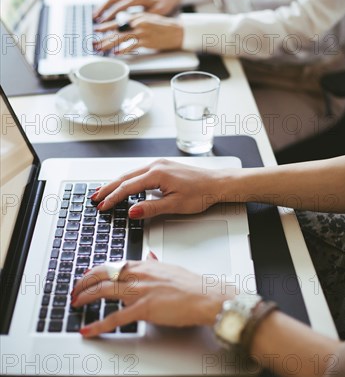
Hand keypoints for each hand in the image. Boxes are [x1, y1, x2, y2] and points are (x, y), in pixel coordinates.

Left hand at [71, 260, 231, 336]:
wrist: (205, 296)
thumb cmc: (191, 284)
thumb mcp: (170, 267)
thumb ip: (155, 262)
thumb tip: (149, 255)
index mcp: (144, 265)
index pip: (111, 265)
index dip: (94, 271)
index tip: (84, 277)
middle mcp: (139, 275)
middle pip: (102, 275)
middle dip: (83, 283)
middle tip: (74, 291)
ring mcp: (140, 291)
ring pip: (104, 291)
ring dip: (85, 297)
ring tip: (74, 303)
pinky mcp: (145, 308)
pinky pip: (116, 318)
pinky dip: (99, 325)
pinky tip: (88, 330)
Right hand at [91, 159, 228, 217]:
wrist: (217, 183)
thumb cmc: (201, 193)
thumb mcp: (175, 205)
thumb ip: (151, 208)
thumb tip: (131, 211)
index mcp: (157, 174)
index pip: (128, 187)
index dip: (113, 198)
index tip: (102, 206)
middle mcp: (156, 166)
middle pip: (125, 177)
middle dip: (108, 188)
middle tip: (94, 198)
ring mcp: (159, 165)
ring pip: (131, 174)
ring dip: (116, 183)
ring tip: (104, 193)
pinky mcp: (163, 167)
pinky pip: (139, 173)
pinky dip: (128, 180)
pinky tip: (124, 186)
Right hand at [93, 0, 181, 22]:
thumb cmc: (164, 3)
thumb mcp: (159, 11)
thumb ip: (146, 16)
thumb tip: (135, 23)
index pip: (121, 6)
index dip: (111, 14)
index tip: (103, 22)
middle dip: (102, 8)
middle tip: (94, 18)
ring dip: (103, 7)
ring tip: (95, 17)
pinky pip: (116, 1)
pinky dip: (108, 8)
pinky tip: (104, 15)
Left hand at [93, 13, 183, 53]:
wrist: (177, 31)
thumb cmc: (163, 27)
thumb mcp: (147, 20)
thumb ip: (135, 22)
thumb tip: (123, 29)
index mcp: (137, 16)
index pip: (117, 21)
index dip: (105, 26)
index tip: (96, 30)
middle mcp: (137, 22)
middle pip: (116, 30)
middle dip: (103, 37)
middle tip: (94, 43)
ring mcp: (142, 32)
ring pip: (121, 38)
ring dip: (109, 44)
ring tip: (100, 49)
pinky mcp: (147, 41)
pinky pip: (132, 46)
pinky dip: (123, 50)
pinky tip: (116, 54)